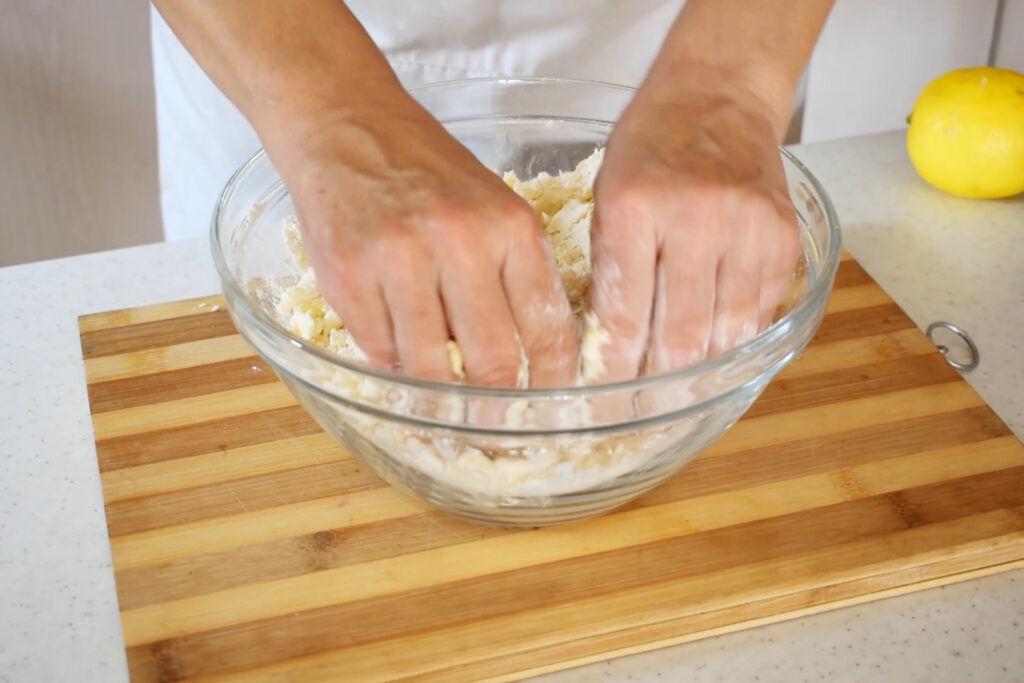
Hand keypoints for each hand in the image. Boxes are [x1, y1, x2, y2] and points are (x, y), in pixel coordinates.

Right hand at [264, 89, 578, 387]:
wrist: (348, 127)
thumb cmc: (428, 175)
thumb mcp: (494, 208)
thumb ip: (514, 278)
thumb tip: (529, 367)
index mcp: (512, 228)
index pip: (546, 330)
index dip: (551, 386)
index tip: (549, 414)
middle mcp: (460, 243)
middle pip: (492, 362)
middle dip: (496, 411)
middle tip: (493, 433)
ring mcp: (400, 259)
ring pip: (431, 368)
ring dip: (439, 398)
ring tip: (444, 407)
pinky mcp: (348, 275)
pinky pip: (380, 351)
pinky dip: (393, 365)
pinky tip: (398, 351)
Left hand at [589, 81, 800, 379]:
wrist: (719, 97)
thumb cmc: (652, 145)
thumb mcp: (606, 193)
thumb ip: (611, 266)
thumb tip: (611, 346)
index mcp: (635, 206)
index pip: (623, 312)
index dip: (614, 366)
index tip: (606, 397)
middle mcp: (697, 218)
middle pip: (677, 334)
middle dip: (655, 382)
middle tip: (639, 413)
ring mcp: (749, 228)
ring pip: (723, 334)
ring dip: (697, 372)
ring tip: (676, 396)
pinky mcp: (784, 238)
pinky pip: (757, 312)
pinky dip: (732, 338)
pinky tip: (713, 352)